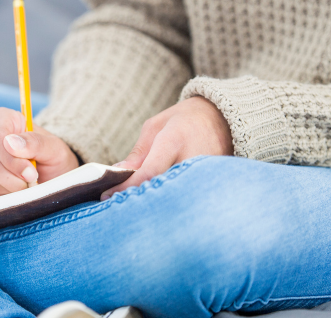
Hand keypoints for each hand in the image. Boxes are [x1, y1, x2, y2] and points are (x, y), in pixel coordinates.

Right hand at [0, 107, 79, 198]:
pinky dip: (4, 197)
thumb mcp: (53, 148)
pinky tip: (17, 190)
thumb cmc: (51, 156)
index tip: (30, 172)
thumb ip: (35, 143)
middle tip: (33, 182)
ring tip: (28, 185)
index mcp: (1, 119)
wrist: (51, 174)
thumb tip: (11, 143)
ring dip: (11, 189)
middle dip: (14, 178)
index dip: (10, 159)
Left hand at [101, 96, 232, 199]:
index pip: (149, 172)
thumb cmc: (183, 121)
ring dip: (156, 205)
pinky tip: (159, 207)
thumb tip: (118, 175)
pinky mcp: (214, 184)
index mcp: (175, 140)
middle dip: (141, 201)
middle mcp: (193, 159)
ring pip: (176, 198)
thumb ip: (138, 152)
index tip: (107, 196)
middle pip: (163, 190)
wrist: (222, 118)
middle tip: (120, 208)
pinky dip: (172, 203)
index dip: (127, 187)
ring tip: (139, 211)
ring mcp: (207, 174)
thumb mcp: (155, 127)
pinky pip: (188, 198)